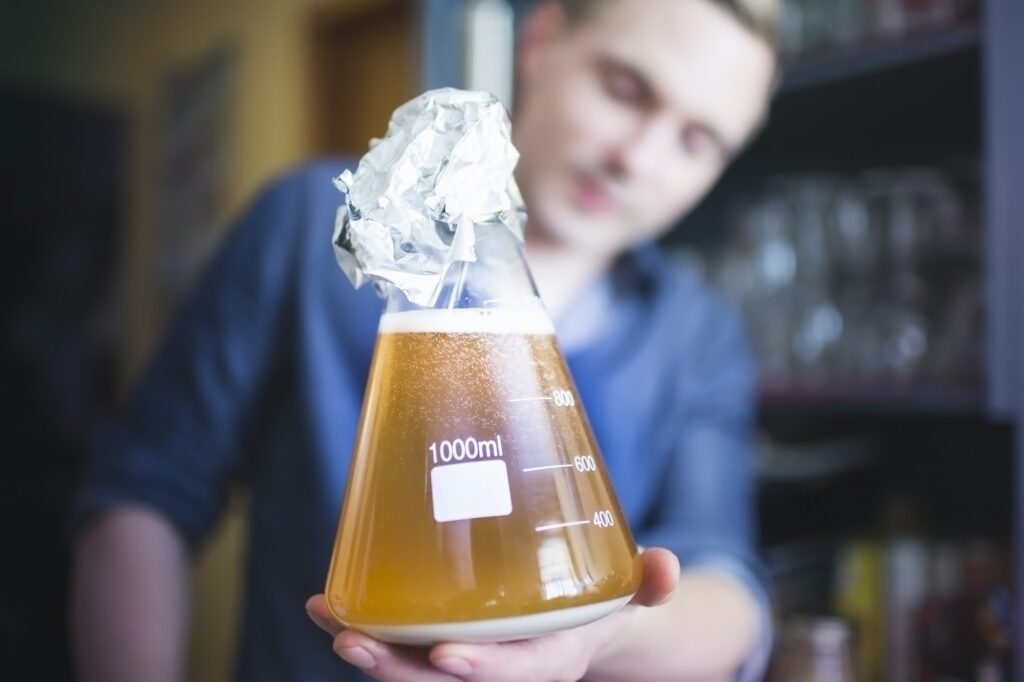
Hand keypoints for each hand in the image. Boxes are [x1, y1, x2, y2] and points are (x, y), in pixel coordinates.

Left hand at [306, 547, 678, 681]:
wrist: (579, 623)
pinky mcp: (442, 637)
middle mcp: (503, 667)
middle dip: (400, 671)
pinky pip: (401, 640)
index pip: (518, 675)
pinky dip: (366, 622)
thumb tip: (667, 565)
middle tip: (357, 645)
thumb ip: (648, 584)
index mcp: (550, 659)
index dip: (485, 671)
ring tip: (330, 618)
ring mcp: (469, 655)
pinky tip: (327, 599)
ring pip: (413, 666)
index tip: (447, 657)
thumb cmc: (599, 605)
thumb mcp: (628, 596)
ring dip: (370, 648)